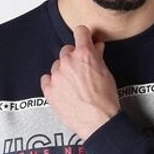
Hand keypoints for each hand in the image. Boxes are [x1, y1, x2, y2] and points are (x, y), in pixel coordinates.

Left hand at [40, 25, 120, 139]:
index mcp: (84, 54)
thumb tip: (96, 47)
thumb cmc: (105, 100)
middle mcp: (68, 61)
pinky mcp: (49, 90)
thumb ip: (98, 57)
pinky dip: (53, 83)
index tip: (84, 40)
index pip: (80, 32)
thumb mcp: (106, 74)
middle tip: (81, 71)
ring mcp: (56, 76)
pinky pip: (46, 80)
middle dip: (74, 58)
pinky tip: (63, 91)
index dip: (84, 36)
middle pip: (66, 50)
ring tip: (74, 87)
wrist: (98, 122)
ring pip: (57, 66)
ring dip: (64, 72)